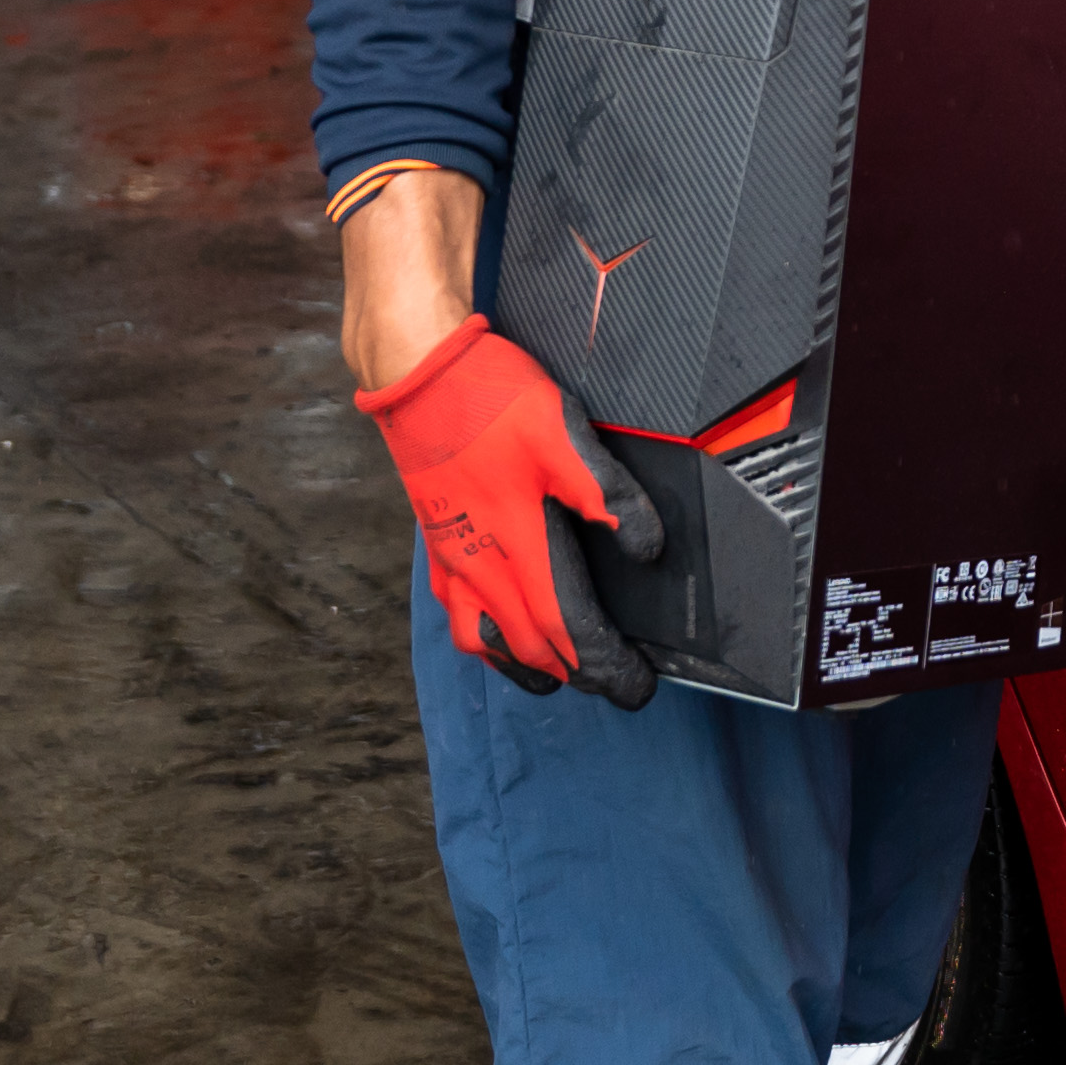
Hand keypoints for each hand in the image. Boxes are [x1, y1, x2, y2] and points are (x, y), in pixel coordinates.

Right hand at [354, 314, 666, 706]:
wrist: (418, 376)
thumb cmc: (490, 401)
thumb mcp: (565, 434)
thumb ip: (607, 493)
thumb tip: (647, 549)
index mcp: (517, 542)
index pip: (567, 627)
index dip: (605, 664)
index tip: (635, 688)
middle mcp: (478, 563)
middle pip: (529, 645)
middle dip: (575, 674)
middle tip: (613, 686)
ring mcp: (452, 557)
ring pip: (484, 641)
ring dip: (525, 664)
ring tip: (558, 674)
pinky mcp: (436, 542)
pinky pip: (458, 614)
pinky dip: (486, 639)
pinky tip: (498, 631)